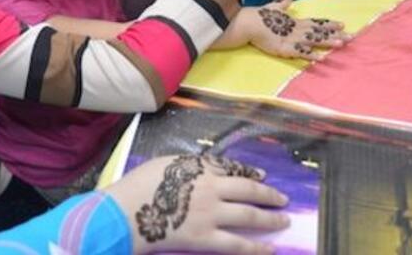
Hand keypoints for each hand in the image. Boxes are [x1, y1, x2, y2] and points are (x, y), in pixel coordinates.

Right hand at [104, 154, 289, 253]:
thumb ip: (187, 168)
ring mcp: (211, 214)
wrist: (127, 211)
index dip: (249, 171)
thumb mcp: (164, 164)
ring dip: (270, 218)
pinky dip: (256, 247)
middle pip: (247, 189)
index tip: (262, 175)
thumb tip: (204, 171)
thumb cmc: (138, 185)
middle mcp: (211, 188)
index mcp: (198, 168)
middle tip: (282, 198)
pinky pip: (237, 244)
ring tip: (284, 220)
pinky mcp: (206, 238)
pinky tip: (270, 248)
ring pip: (249, 215)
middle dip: (267, 194)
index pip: (231, 168)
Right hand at [242, 0, 349, 59]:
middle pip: (319, 32)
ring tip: (341, 44)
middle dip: (336, 34)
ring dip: (327, 42)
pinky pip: (300, 52)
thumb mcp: (274, 6)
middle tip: (353, 37)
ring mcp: (291, 39)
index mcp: (295, 21)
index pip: (316, 22)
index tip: (343, 24)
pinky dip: (310, 55)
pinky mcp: (284, 48)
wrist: (247, 22)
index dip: (329, 24)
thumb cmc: (260, 15)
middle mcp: (297, 29)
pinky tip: (321, 58)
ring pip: (313, 41)